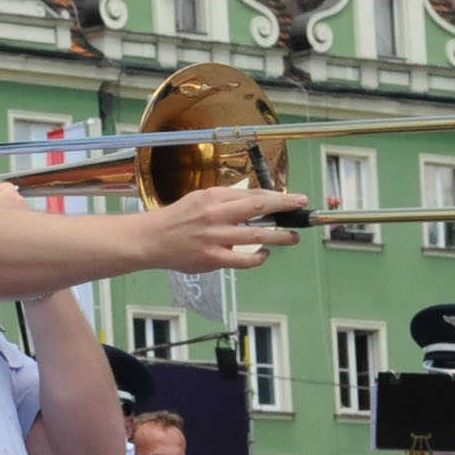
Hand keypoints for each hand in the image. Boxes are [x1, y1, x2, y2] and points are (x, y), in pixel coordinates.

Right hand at [145, 186, 308, 271]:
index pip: (253, 194)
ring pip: (257, 235)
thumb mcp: (200, 199)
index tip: (294, 198)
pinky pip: (243, 260)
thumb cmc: (176, 219)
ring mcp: (215, 237)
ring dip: (279, 236)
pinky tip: (264, 254)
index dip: (278, 196)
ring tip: (292, 237)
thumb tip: (255, 203)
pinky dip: (258, 257)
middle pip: (260, 208)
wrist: (151, 239)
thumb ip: (225, 201)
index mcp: (214, 196)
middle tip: (302, 209)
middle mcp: (216, 214)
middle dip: (286, 207)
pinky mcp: (212, 258)